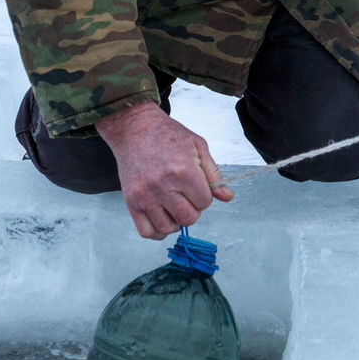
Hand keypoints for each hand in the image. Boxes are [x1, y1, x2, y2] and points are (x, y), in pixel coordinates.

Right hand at [95, 101, 233, 239]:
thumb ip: (213, 173)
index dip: (204, 195)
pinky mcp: (131, 201)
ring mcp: (145, 195)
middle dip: (192, 209)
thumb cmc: (165, 134)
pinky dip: (157, 231)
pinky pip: (146, 231)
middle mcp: (163, 185)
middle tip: (186, 196)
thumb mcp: (197, 145)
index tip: (196, 186)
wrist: (134, 128)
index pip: (205, 202)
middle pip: (189, 218)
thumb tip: (226, 196)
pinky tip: (161, 217)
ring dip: (175, 221)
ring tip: (173, 206)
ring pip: (168, 227)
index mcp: (183, 170)